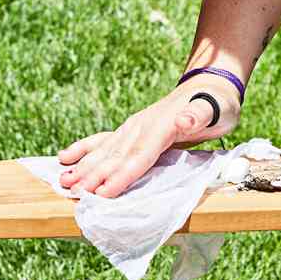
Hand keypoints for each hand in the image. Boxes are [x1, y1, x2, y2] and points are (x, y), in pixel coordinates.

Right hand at [56, 76, 240, 196]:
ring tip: (63, 181)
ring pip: (105, 150)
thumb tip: (182, 119)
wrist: (210, 86)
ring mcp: (134, 127)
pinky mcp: (131, 130)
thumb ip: (199, 115)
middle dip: (94, 175)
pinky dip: (84, 150)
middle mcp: (142, 125)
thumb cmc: (217, 104)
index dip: (122, 175)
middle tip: (74, 193)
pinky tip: (65, 158)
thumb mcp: (217, 110)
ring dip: (84, 166)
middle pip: (116, 155)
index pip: (140, 155)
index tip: (104, 192)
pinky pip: (103, 141)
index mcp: (163, 125)